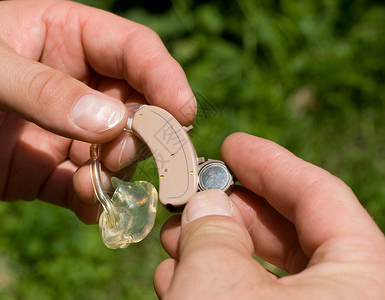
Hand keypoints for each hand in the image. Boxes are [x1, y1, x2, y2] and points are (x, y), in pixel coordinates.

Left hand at [0, 0, 195, 222]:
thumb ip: (43, 91)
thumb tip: (111, 121)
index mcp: (62, 36)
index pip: (132, 49)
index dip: (164, 77)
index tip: (183, 112)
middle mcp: (72, 82)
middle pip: (137, 103)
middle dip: (143, 131)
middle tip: (122, 154)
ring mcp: (63, 129)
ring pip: (117, 150)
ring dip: (117, 169)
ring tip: (94, 180)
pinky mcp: (47, 171)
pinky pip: (85, 187)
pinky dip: (94, 199)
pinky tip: (87, 205)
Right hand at [155, 133, 384, 298]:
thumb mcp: (218, 285)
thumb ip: (213, 232)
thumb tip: (206, 202)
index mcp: (364, 279)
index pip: (321, 196)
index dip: (270, 164)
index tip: (231, 145)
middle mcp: (351, 297)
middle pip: (292, 233)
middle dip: (232, 210)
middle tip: (191, 196)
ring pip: (268, 273)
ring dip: (214, 249)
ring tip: (172, 238)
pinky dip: (218, 285)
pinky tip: (177, 277)